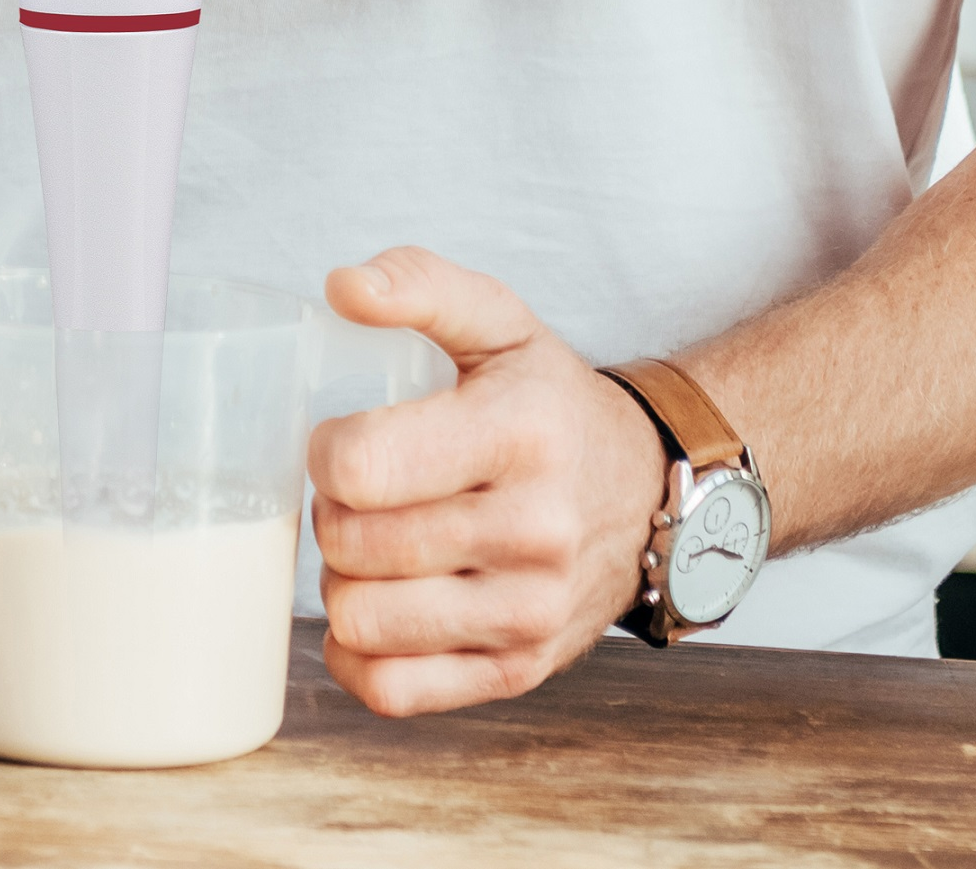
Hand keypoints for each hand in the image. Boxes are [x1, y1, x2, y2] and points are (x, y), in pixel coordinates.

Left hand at [310, 247, 671, 715]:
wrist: (649, 492)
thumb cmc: (550, 405)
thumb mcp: (500, 323)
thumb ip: (420, 285)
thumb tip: (343, 286)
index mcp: (519, 433)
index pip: (361, 467)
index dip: (326, 451)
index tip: (346, 441)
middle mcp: (534, 529)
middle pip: (351, 547)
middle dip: (333, 514)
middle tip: (365, 496)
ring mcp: (530, 610)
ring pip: (361, 622)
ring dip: (345, 583)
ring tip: (377, 548)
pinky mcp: (519, 670)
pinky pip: (391, 691)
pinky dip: (360, 655)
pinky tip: (379, 607)